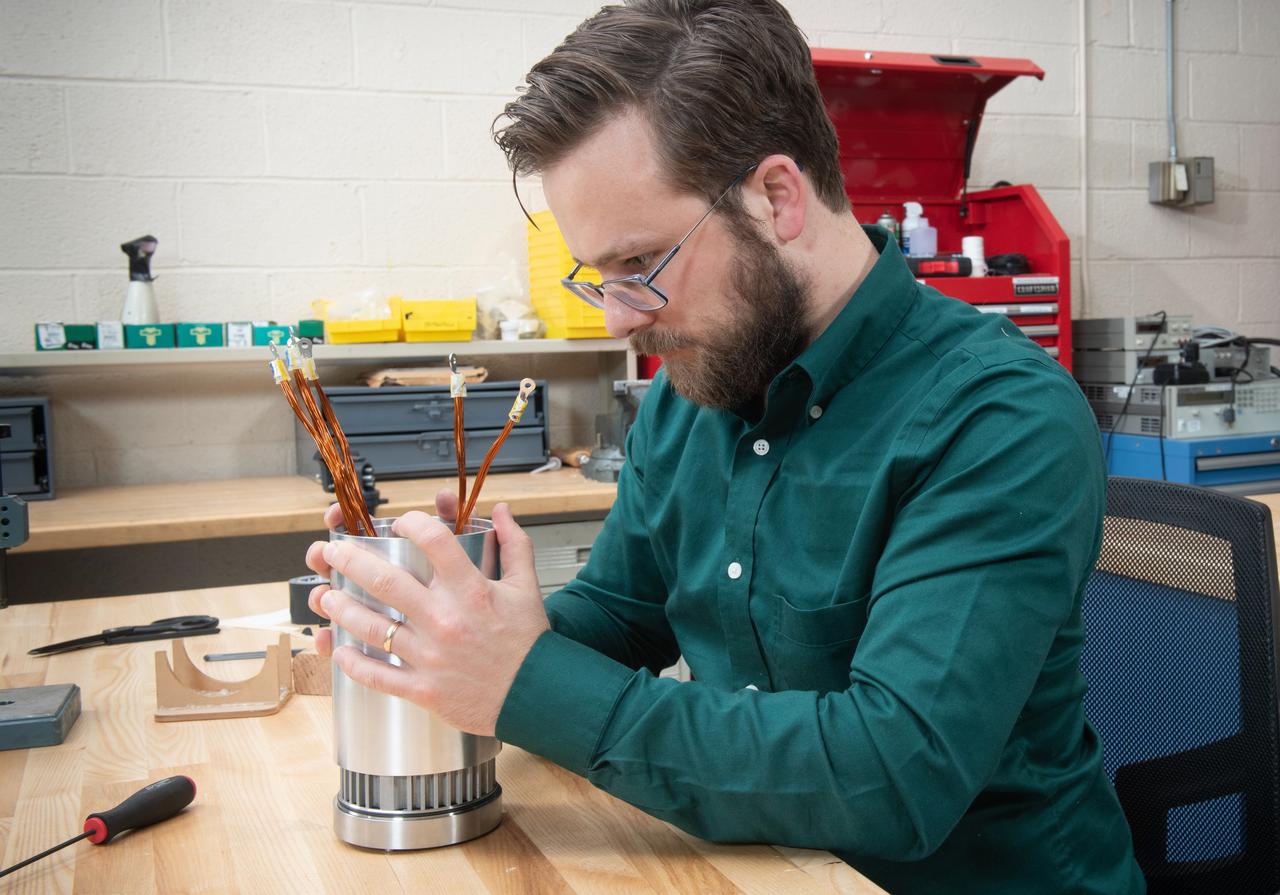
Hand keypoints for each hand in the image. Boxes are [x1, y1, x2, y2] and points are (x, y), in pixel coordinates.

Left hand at [304, 500, 548, 735]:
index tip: (400, 522)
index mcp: (472, 591)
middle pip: (385, 581)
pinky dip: (352, 662)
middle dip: (350, 561)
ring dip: (340, 608)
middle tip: (332, 553)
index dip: (412, 523)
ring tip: (326, 596)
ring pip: (371, 626)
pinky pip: (377, 675)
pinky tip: (339, 648)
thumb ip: (514, 543)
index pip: (435, 541)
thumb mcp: (527, 586)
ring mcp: (430, 656)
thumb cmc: (528, 641)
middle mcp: (446, 620)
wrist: (535, 695)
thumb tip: (500, 509)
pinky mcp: (423, 689)